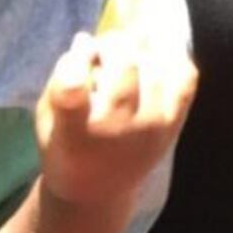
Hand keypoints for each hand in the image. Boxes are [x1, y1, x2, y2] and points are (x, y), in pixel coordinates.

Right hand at [35, 29, 196, 212]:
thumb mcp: (47, 120)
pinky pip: (185, 75)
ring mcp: (152, 129)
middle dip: (111, 43)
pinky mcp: (174, 125)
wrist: (97, 192)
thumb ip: (61, 79)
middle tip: (102, 50)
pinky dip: (171, 58)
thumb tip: (86, 40)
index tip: (78, 53)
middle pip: (124, 64)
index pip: (73, 95)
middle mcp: (118, 133)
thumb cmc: (65, 147)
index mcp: (74, 136)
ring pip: (155, 64)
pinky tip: (153, 60)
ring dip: (138, 48)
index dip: (74, 65)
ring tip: (124, 58)